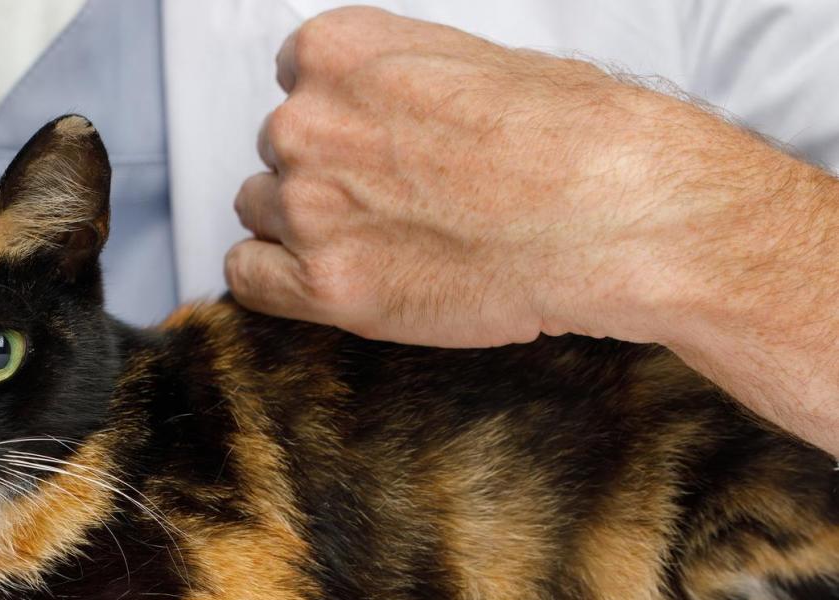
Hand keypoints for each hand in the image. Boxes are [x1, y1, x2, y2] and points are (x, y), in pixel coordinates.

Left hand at [226, 7, 805, 348]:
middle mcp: (305, 122)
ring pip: (261, 210)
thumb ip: (397, 79)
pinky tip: (333, 280)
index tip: (379, 140)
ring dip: (305, 226)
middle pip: (279, 150)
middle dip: (326, 171)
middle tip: (398, 198)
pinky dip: (281, 282)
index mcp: (338, 50)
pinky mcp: (321, 284)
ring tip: (386, 238)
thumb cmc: (573, 137)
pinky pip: (249, 278)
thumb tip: (375, 108)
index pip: (295, 80)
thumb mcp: (476, 62)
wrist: (615, 216)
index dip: (341, 115)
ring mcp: (307, 205)